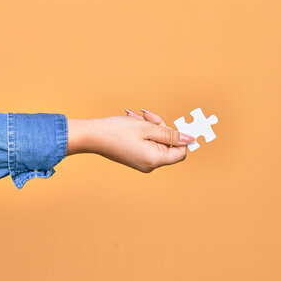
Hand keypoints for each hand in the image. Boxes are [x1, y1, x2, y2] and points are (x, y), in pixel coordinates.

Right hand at [66, 109, 195, 172]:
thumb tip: (190, 139)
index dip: (179, 137)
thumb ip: (170, 133)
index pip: (181, 152)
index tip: (172, 124)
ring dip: (149, 126)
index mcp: (155, 160)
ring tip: (136, 116)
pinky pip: (146, 142)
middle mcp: (150, 165)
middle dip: (160, 126)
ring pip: (156, 140)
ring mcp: (142, 162)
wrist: (91, 136)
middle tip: (147, 115)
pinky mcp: (135, 157)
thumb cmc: (116, 131)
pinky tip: (132, 121)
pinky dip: (142, 130)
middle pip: (168, 144)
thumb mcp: (147, 128)